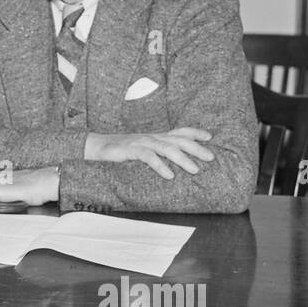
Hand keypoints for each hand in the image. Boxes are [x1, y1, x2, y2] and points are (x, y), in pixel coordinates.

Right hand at [83, 128, 213, 179]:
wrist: (97, 147)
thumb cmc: (122, 152)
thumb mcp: (143, 151)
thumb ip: (158, 154)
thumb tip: (176, 164)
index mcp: (156, 137)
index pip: (179, 131)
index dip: (195, 132)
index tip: (210, 137)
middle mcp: (152, 137)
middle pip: (178, 139)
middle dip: (196, 148)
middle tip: (211, 157)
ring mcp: (142, 142)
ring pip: (167, 148)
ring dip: (183, 159)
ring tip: (195, 169)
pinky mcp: (131, 150)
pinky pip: (148, 157)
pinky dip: (160, 166)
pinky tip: (169, 175)